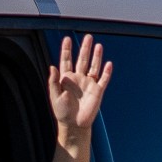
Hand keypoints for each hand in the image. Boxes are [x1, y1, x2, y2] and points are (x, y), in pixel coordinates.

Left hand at [46, 35, 110, 151]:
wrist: (74, 125)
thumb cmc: (62, 112)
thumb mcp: (54, 96)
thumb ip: (53, 81)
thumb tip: (52, 66)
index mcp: (66, 79)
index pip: (66, 60)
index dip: (67, 50)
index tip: (67, 39)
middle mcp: (78, 79)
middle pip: (82, 60)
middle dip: (85, 48)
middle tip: (88, 37)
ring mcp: (89, 84)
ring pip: (94, 67)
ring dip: (96, 56)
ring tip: (98, 45)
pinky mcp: (97, 91)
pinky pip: (103, 79)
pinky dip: (106, 72)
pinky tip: (108, 64)